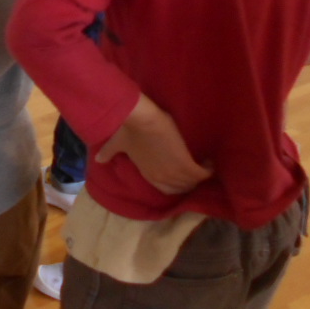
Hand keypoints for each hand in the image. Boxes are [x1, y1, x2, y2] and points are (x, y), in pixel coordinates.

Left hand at [94, 95, 212, 195]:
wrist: (142, 119)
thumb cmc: (130, 129)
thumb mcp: (118, 143)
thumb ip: (109, 152)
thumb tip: (98, 160)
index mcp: (148, 175)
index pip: (166, 189)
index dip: (175, 184)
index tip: (182, 174)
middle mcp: (162, 178)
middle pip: (182, 188)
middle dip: (189, 181)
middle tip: (196, 170)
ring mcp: (175, 173)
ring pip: (192, 183)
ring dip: (199, 176)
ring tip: (206, 165)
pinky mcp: (186, 164)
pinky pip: (201, 174)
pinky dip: (208, 170)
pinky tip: (211, 162)